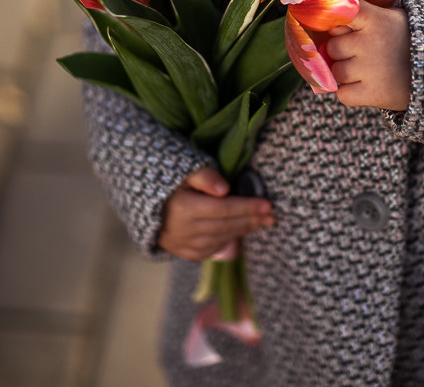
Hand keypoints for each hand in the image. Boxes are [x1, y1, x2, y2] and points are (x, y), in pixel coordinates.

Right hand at [158, 166, 274, 260]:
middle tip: (271, 215)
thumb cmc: (171, 185)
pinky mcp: (187, 253)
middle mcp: (185, 231)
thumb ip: (204, 176)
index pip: (224, 209)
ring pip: (222, 239)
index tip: (267, 205)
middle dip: (251, 219)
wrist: (150, 207)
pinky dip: (230, 241)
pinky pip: (214, 249)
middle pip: (227, 225)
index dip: (247, 207)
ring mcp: (186, 246)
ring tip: (261, 222)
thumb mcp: (184, 172)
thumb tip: (225, 189)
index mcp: (184, 209)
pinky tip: (241, 232)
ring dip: (244, 230)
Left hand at [326, 0, 410, 110]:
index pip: (342, 12)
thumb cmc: (406, 41)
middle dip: (342, 51)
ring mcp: (370, 69)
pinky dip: (350, 93)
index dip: (336, 18)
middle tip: (362, 53)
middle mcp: (370, 42)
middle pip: (333, 46)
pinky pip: (343, 94)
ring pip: (336, 71)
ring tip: (367, 70)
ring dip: (346, 73)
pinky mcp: (373, 94)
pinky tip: (365, 86)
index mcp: (375, 19)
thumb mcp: (391, 18)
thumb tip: (328, 27)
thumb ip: (361, 18)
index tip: (342, 24)